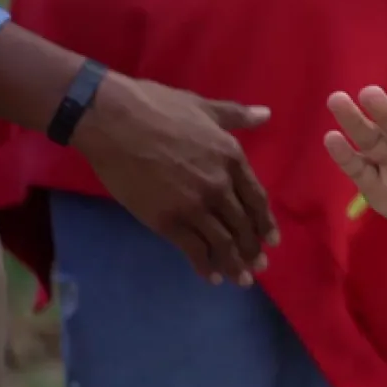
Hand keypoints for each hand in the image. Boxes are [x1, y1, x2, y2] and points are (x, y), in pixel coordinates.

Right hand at [73, 74, 276, 284]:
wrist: (113, 120)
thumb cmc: (158, 107)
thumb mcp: (205, 107)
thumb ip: (237, 116)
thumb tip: (266, 114)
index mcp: (232, 157)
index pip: (257, 199)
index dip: (265, 223)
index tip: (272, 240)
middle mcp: (219, 185)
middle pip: (242, 224)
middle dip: (253, 248)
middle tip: (259, 266)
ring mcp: (193, 205)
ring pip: (222, 242)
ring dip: (234, 264)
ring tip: (242, 280)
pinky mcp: (166, 220)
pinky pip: (193, 249)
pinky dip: (205, 265)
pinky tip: (211, 277)